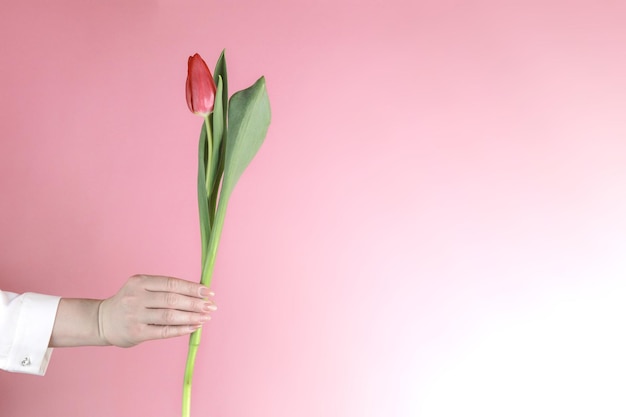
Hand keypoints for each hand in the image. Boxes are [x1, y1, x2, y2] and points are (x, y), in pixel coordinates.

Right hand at [98, 274, 215, 346]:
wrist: (102, 321)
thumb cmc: (130, 301)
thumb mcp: (141, 287)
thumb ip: (164, 288)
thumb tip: (197, 293)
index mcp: (140, 282)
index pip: (171, 283)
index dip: (192, 287)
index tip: (208, 291)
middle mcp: (136, 297)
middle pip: (172, 299)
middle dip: (195, 303)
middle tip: (211, 306)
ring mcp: (135, 315)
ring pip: (170, 316)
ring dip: (192, 316)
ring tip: (206, 317)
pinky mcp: (136, 333)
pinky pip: (164, 331)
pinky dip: (181, 330)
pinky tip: (194, 327)